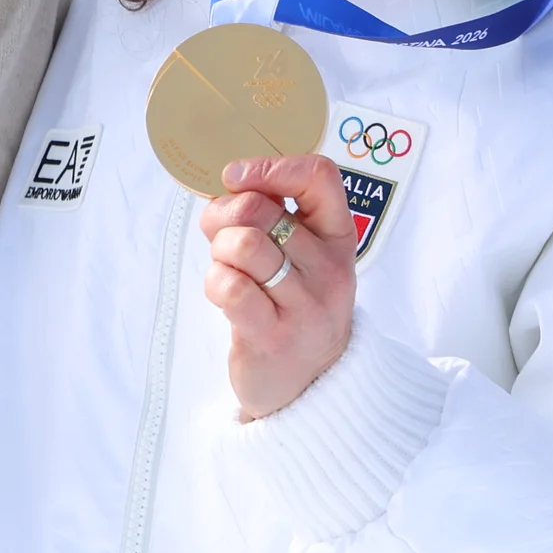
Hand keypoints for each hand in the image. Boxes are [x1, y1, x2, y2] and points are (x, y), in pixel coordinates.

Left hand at [198, 155, 357, 419]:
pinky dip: (214, 282)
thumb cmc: (296, 306)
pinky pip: (228, 287)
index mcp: (338, 238)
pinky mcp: (272, 336)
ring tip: (227, 267)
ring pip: (243, 244)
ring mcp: (304, 305)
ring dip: (219, 251)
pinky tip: (225, 293)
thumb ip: (277, 215)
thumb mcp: (306, 256)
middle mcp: (329, 269)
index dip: (272, 167)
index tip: (238, 177)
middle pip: (260, 210)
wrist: (310, 385)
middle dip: (224, 216)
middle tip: (221, 236)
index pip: (320, 176)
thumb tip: (233, 179)